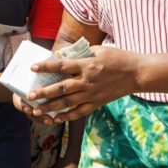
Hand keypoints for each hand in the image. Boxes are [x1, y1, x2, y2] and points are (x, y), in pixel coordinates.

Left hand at [21, 46, 140, 122]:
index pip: (61, 66)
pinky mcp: (97, 103)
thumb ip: (79, 53)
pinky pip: (80, 112)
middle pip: (61, 88)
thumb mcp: (98, 49)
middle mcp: (87, 81)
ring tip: (37, 111)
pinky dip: (67, 116)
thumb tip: (61, 56)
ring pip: (68, 103)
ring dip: (51, 107)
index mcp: (86, 64)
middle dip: (44, 93)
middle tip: (29, 96)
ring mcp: (92, 94)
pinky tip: (56, 118)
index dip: (46, 67)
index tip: (32, 68)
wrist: (137, 73)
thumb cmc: (117, 57)